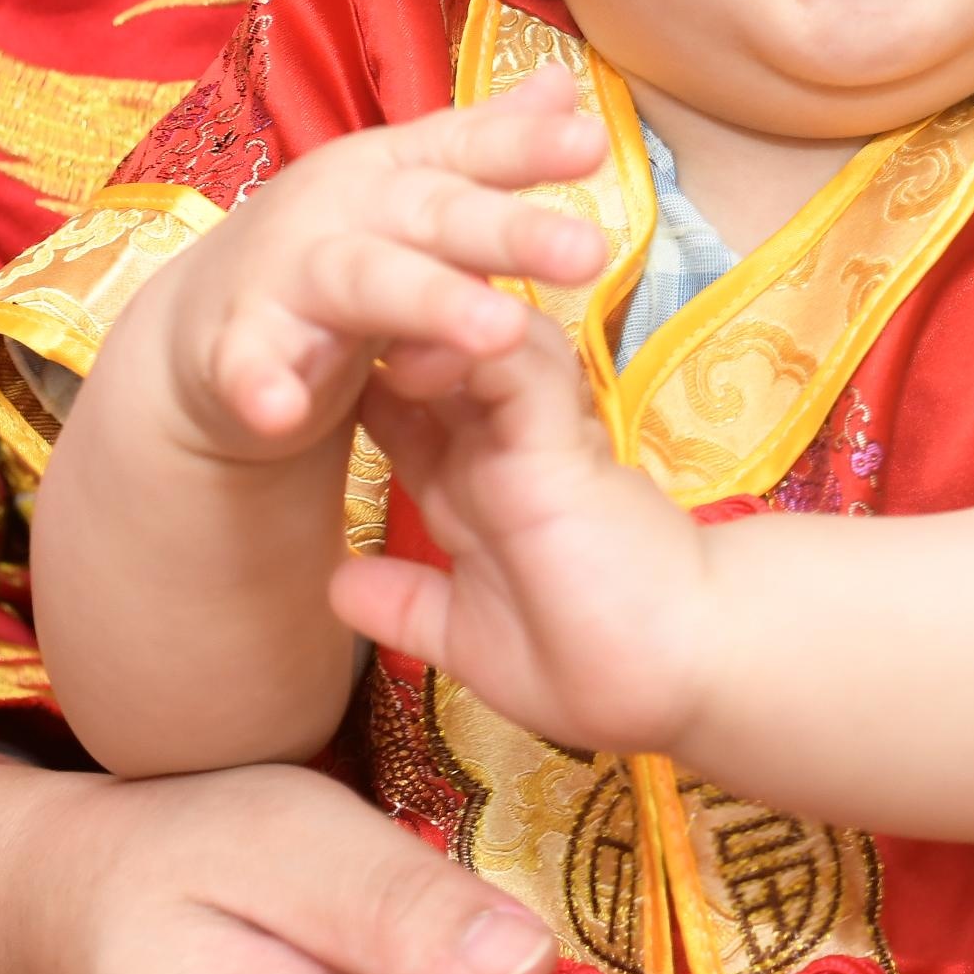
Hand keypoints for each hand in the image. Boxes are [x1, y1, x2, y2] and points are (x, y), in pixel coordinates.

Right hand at [136, 70, 611, 467]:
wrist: (207, 320)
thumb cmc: (343, 245)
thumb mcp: (418, 189)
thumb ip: (490, 142)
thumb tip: (567, 83)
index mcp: (397, 169)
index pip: (472, 149)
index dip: (531, 145)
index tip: (597, 142)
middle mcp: (347, 208)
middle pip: (437, 215)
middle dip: (511, 231)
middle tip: (589, 252)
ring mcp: (287, 274)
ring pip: (366, 283)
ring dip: (430, 303)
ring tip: (501, 331)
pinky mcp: (234, 345)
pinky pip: (248, 365)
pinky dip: (261, 385)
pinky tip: (279, 410)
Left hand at [334, 332, 717, 753]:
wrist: (685, 679)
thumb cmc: (598, 662)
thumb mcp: (470, 642)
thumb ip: (410, 607)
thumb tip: (338, 585)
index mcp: (474, 487)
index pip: (402, 412)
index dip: (348, 380)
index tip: (287, 359)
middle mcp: (501, 448)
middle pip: (431, 355)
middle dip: (378, 322)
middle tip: (312, 294)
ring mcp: (536, 437)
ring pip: (472, 341)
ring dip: (416, 317)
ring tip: (352, 304)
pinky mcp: (564, 443)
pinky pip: (511, 371)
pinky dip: (467, 351)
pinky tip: (413, 348)